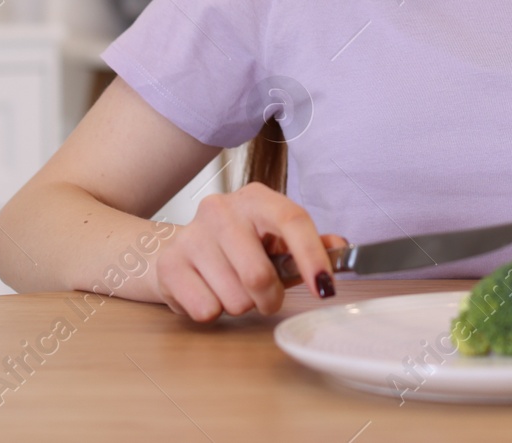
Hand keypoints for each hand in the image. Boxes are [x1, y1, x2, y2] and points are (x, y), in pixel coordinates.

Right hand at [153, 182, 347, 320]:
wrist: (177, 249)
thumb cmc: (237, 247)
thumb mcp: (275, 240)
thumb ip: (310, 244)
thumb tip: (341, 246)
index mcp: (256, 198)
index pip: (292, 220)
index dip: (312, 256)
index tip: (325, 288)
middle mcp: (221, 209)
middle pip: (258, 274)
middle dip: (269, 298)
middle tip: (264, 295)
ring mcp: (191, 235)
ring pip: (234, 298)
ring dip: (241, 305)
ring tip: (231, 287)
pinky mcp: (170, 264)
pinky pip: (206, 309)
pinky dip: (214, 312)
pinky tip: (208, 291)